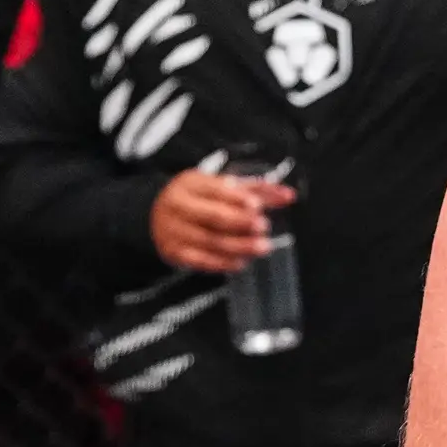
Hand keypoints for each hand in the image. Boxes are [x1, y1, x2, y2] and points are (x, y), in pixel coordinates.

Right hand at [150, 169, 292, 273]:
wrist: (157, 214)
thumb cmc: (200, 198)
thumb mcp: (223, 186)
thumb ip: (258, 190)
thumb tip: (288, 195)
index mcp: (191, 183)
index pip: (215, 190)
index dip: (237, 198)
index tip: (257, 205)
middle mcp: (178, 205)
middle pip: (212, 216)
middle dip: (240, 222)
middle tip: (264, 227)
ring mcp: (173, 230)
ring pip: (209, 240)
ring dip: (239, 246)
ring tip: (262, 247)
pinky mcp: (173, 251)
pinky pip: (200, 260)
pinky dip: (222, 263)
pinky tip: (241, 262)